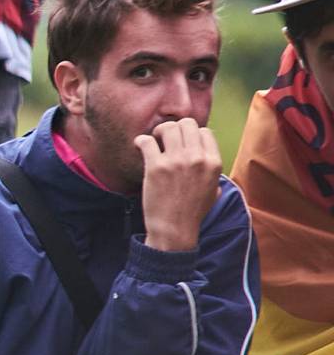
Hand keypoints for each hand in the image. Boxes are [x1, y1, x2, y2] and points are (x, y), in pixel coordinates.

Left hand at [135, 119, 221, 251]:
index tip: (182, 142)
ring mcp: (176, 161)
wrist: (174, 230)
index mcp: (213, 162)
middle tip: (165, 139)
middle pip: (187, 124)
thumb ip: (212, 170)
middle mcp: (196, 158)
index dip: (192, 134)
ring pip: (168, 128)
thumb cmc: (192, 211)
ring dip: (159, 132)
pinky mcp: (155, 167)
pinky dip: (141, 141)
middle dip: (175, 128)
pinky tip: (140, 146)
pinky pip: (146, 141)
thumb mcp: (213, 189)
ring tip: (155, 142)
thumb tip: (206, 154)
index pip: (205, 131)